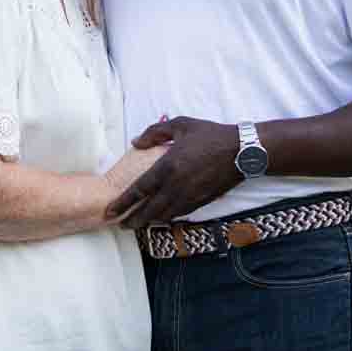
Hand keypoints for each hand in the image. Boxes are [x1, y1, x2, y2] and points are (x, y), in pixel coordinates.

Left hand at [103, 115, 241, 224]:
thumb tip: (135, 142)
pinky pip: (179, 214)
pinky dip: (167, 219)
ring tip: (137, 224)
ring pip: (164, 215)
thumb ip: (154, 132)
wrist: (242, 151)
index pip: (139, 189)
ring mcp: (190, 196)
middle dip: (133, 219)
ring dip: (148, 222)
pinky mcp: (201, 202)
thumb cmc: (210, 135)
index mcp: (168, 166)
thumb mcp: (181, 125)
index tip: (109, 210)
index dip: (123, 202)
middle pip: (149, 209)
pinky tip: (161, 218)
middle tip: (120, 225)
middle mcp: (176, 185)